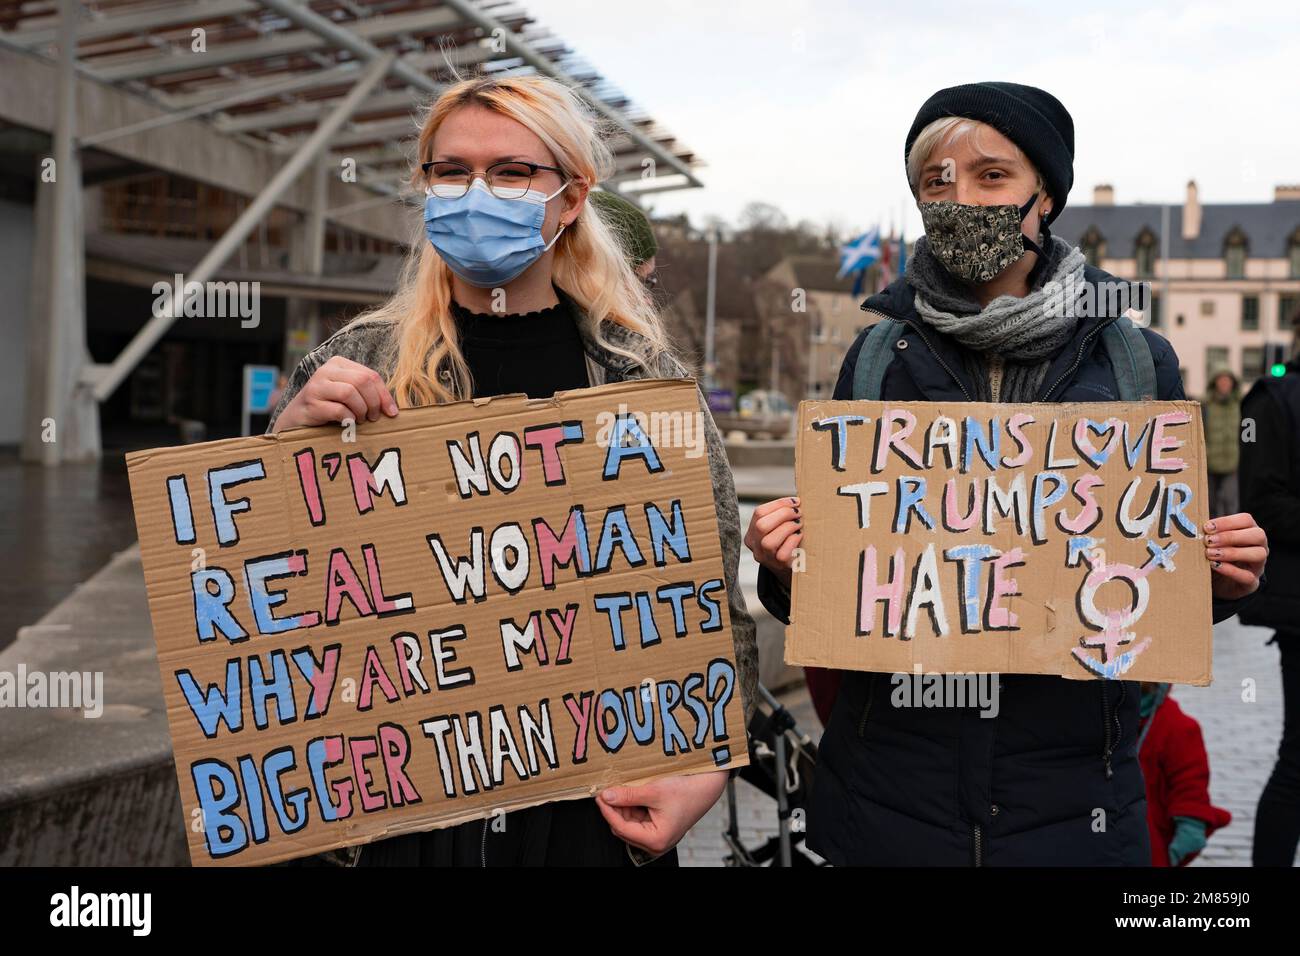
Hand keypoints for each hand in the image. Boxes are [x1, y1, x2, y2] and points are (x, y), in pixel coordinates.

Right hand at [274, 356, 397, 430]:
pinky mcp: (310, 403)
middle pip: (362, 382)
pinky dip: (348, 419)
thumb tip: (392, 409)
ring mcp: (316, 386)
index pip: (370, 375)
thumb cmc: (328, 407)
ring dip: (361, 411)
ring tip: (359, 420)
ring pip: (350, 393)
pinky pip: (338, 410)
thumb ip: (366, 394)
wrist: (296, 420)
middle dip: (374, 403)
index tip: (392, 413)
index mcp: (339, 364)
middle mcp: (326, 370)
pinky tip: (348, 424)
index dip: (384, 395)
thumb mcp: (348, 395)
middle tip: (373, 418)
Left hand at [596, 770, 727, 856]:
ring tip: (623, 788)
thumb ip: (628, 795)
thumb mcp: (654, 791)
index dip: (607, 810)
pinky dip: (632, 807)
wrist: (707, 787)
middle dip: (615, 809)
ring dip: (623, 807)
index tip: (599, 795)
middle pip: (623, 828)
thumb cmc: (687, 791)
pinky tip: (633, 793)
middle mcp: (656, 844)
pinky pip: (637, 820)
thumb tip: (606, 796)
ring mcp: (657, 837)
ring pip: (629, 823)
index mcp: (656, 840)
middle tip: (608, 789)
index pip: (621, 827)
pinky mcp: (658, 829)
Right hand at [744, 496, 801, 587]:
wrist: (791, 569)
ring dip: (788, 527)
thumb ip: (781, 516)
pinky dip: (793, 540)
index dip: (779, 504)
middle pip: (761, 526)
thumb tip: (796, 501)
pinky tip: (800, 535)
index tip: (795, 501)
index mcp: (751, 534)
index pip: (758, 513)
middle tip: (799, 512)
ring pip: (769, 541)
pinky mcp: (778, 566)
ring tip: (800, 523)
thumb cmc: (788, 542)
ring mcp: (765, 558)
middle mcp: (755, 546)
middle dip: (783, 514)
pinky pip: (783, 552)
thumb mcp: (778, 529)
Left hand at [1205, 512, 1266, 600]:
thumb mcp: (1211, 543)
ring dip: (1232, 553)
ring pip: (1258, 554)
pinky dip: (1230, 570)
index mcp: (1249, 531)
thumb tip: (1190, 525)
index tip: (1206, 527)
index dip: (1227, 522)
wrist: (1217, 583)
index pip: (1246, 520)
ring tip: (1209, 554)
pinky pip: (1248, 576)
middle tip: (1208, 541)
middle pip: (1258, 535)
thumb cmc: (1214, 556)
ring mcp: (1258, 565)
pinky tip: (1214, 565)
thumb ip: (1207, 534)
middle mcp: (1259, 546)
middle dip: (1231, 536)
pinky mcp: (1252, 583)